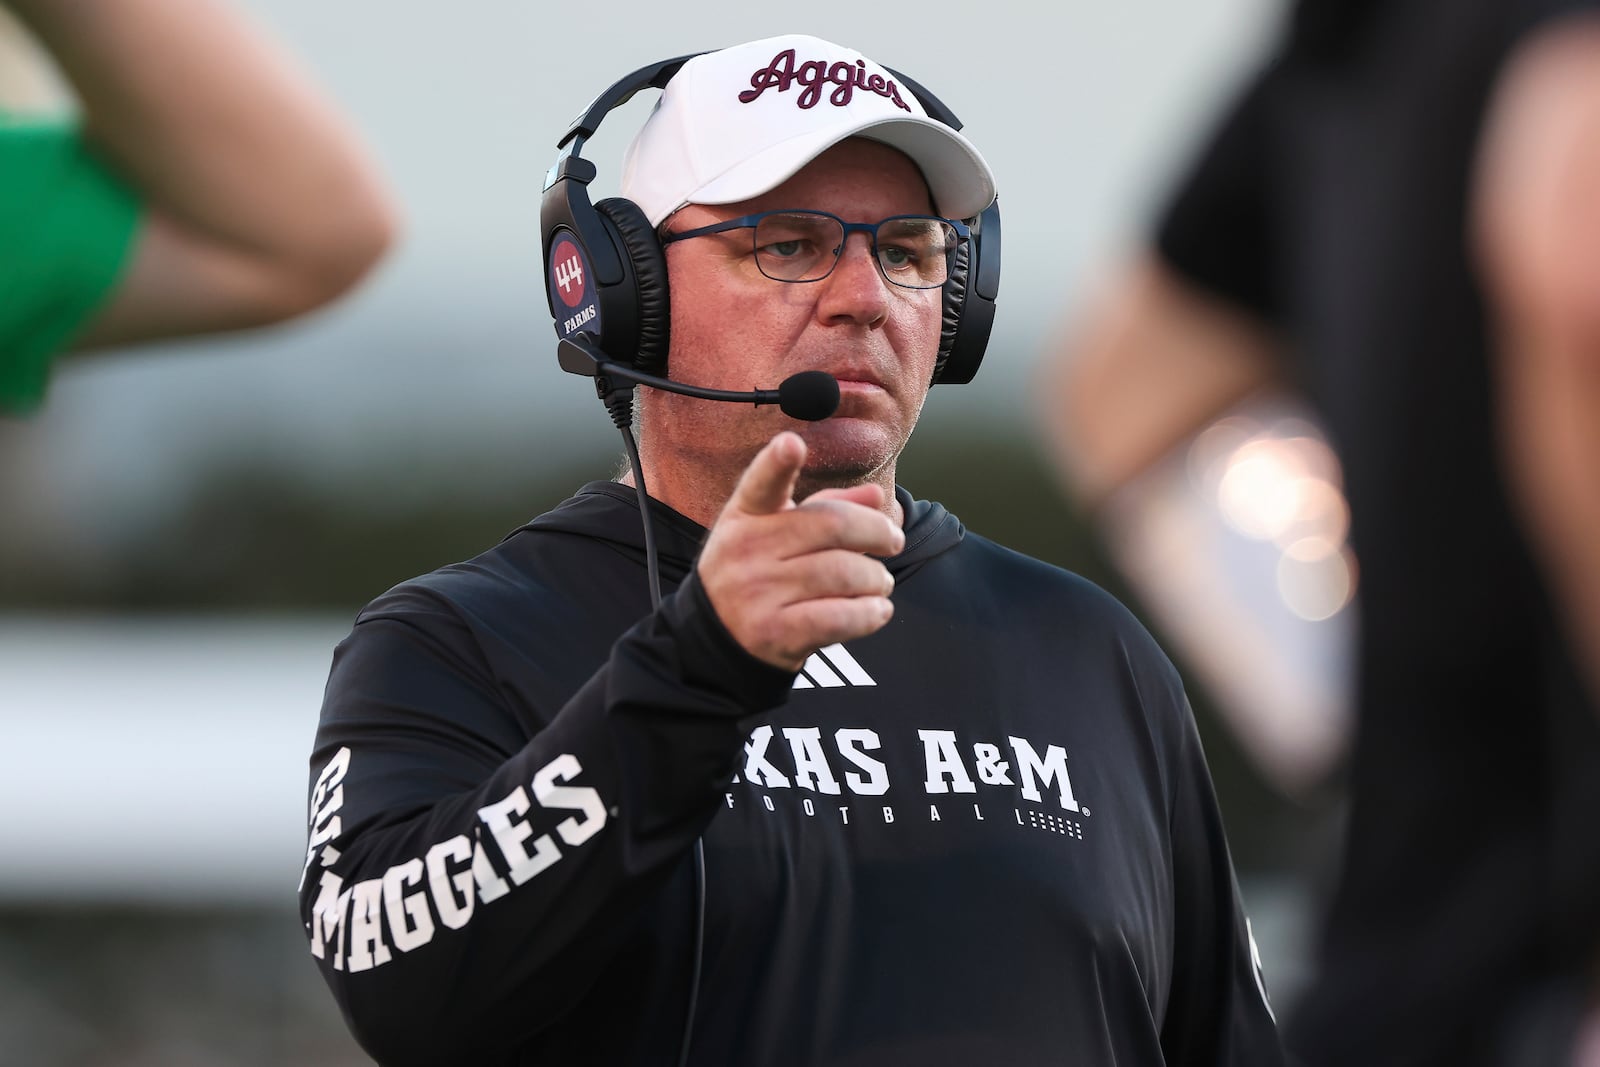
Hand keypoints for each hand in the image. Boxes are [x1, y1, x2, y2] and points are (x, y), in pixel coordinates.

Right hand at [697, 432, 904, 670]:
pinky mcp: (774, 633)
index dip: (777, 463)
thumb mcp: (777, 531)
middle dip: (877, 532)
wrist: (719, 637)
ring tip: (879, 582)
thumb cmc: (759, 572)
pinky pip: (840, 617)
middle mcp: (747, 550)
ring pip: (844, 574)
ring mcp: (757, 594)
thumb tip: (876, 495)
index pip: (761, 484)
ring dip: (876, 579)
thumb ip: (827, 507)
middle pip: (832, 526)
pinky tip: (876, 609)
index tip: (792, 444)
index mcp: (746, 515)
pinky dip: (871, 613)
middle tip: (893, 541)